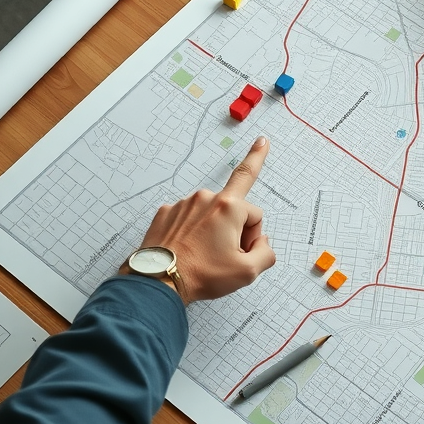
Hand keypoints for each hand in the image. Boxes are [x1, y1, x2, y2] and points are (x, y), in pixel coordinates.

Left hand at [134, 136, 275, 304]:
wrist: (158, 282)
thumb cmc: (200, 275)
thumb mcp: (247, 272)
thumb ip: (266, 253)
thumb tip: (262, 242)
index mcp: (229, 208)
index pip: (257, 212)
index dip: (256, 234)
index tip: (263, 142)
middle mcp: (206, 198)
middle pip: (234, 211)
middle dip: (236, 231)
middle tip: (225, 257)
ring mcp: (184, 204)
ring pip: (211, 214)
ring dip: (214, 231)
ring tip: (203, 256)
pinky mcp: (167, 213)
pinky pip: (189, 217)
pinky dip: (192, 231)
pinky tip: (188, 249)